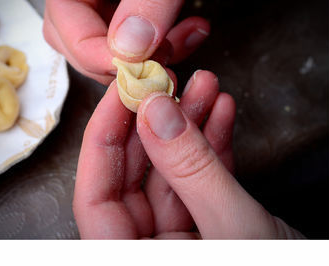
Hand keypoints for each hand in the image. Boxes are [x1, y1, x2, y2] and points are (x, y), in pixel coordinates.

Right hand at [43, 0, 209, 83]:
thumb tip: (129, 47)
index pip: (64, 14)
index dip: (92, 49)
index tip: (129, 69)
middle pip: (77, 31)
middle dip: (121, 58)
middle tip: (158, 67)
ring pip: (110, 36)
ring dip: (150, 53)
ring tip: (186, 43)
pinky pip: (139, 28)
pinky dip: (167, 38)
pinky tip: (194, 30)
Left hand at [74, 70, 301, 238]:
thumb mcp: (232, 227)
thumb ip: (192, 170)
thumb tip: (154, 114)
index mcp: (137, 263)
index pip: (96, 200)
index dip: (102, 142)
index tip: (120, 96)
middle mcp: (154, 257)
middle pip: (132, 183)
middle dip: (152, 125)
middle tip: (165, 81)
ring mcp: (184, 247)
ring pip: (171, 177)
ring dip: (188, 129)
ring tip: (203, 86)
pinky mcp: (217, 234)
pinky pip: (202, 186)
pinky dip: (213, 148)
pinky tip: (221, 112)